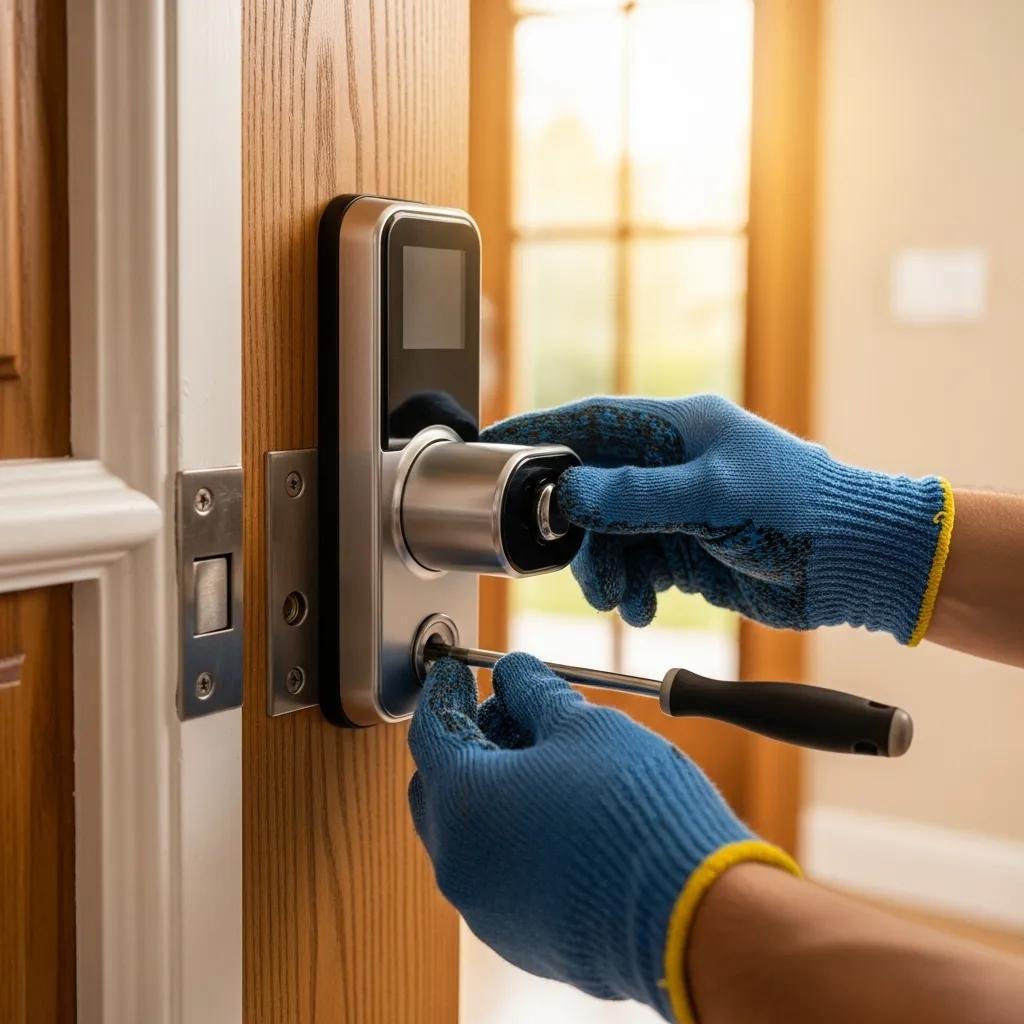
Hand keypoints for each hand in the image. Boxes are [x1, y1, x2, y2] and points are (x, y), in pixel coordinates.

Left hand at [408, 653, 796, 1021]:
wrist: (692, 917)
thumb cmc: (634, 813)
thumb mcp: (583, 726)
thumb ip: (534, 693)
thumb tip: (514, 675)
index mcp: (462, 802)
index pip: (431, 731)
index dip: (444, 692)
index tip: (457, 671)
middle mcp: (460, 863)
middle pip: (439, 786)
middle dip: (467, 742)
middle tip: (507, 712)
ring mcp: (486, 909)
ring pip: (468, 834)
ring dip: (492, 790)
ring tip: (545, 760)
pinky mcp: (521, 939)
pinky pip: (500, 875)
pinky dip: (513, 835)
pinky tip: (560, 814)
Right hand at [483, 394, 952, 644]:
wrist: (857, 563)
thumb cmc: (801, 511)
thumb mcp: (713, 498)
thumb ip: (636, 497)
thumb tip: (570, 492)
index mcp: (677, 430)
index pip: (590, 423)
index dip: (538, 435)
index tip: (494, 449)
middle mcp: (672, 465)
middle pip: (592, 490)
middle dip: (578, 532)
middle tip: (572, 565)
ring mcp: (678, 509)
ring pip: (610, 536)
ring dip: (606, 571)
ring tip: (623, 600)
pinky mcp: (689, 549)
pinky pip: (637, 566)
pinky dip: (632, 590)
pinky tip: (645, 607)